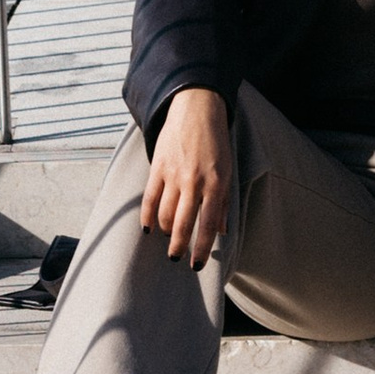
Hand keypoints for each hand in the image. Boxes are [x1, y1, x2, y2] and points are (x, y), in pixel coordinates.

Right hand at [140, 87, 231, 267]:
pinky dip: (147, 216)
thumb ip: (223, 203)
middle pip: (183, 224)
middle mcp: (194, 181)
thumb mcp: (227, 171)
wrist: (196, 108)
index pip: (208, 225)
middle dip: (179, 246)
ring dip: (165, 231)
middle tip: (177, 258)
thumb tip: (221, 231)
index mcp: (216, 184)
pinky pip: (150, 198)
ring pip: (165, 214)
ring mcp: (174, 174)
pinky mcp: (158, 166)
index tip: (197, 265)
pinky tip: (148, 228)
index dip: (202, 249)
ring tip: (168, 238)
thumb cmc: (216, 142)